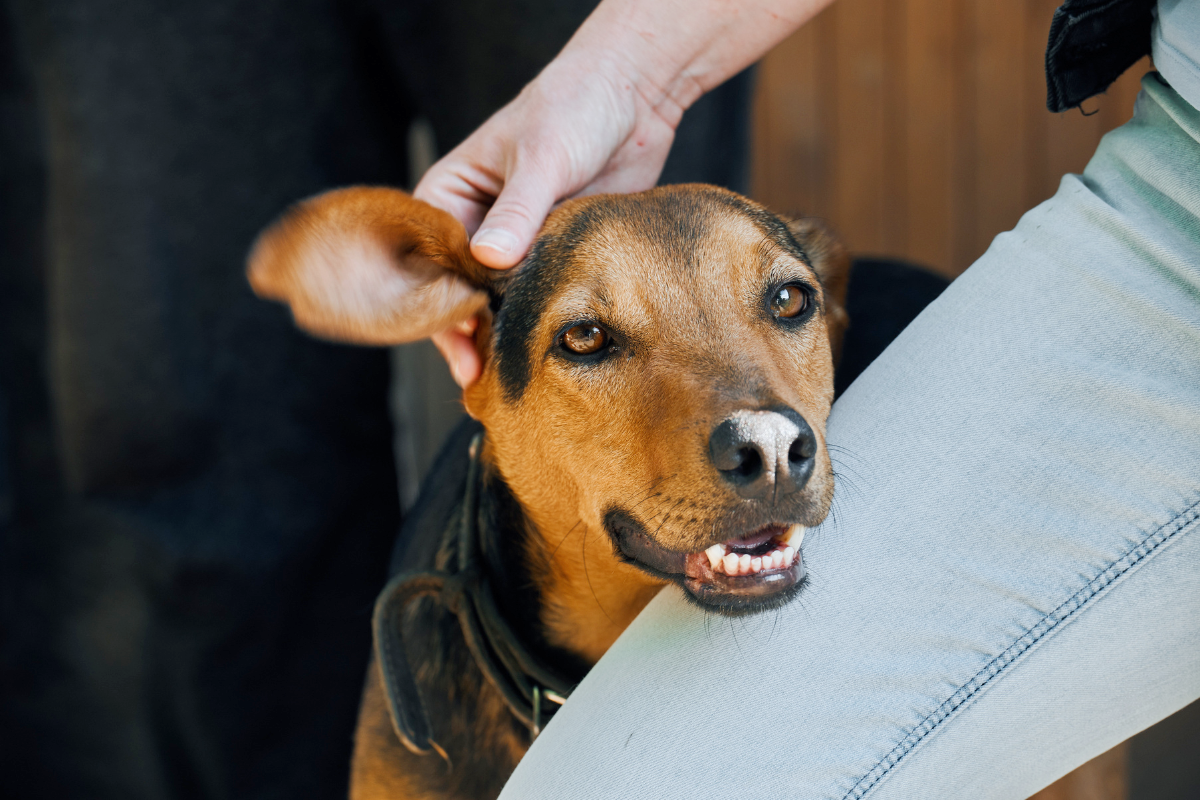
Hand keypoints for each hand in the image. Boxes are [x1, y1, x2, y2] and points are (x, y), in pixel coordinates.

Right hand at [416, 0, 830, 385]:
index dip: (440, 304)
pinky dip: (541, 321)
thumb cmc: (574, 106)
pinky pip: (543, 294)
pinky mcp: (558, 251)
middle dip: (470, 331)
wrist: (634, 94)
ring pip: (503, 299)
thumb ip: (517, 211)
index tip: (461, 341)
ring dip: (506, 332)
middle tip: (484, 376)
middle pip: (462, 290)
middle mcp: (479, 224)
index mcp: (451, 195)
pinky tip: (549, 353)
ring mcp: (519, 242)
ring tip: (513, 377)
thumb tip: (489, 262)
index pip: (431, 262)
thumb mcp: (541, 157)